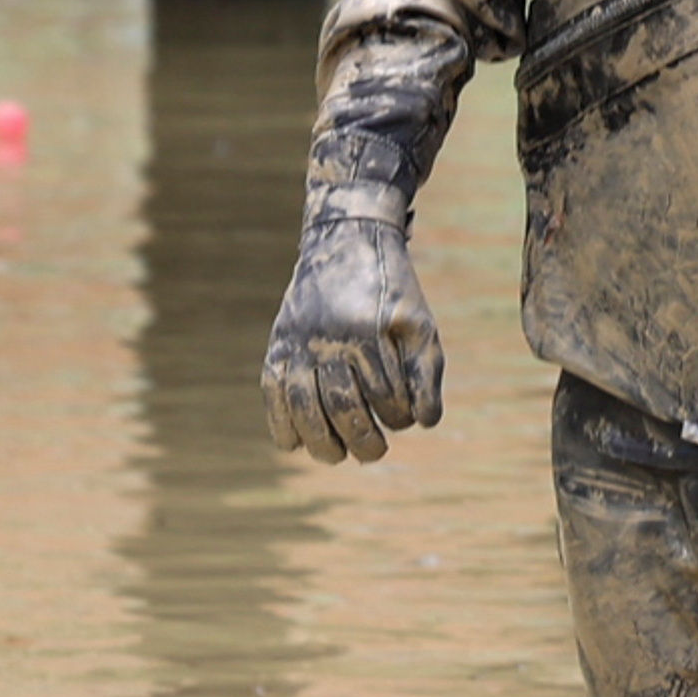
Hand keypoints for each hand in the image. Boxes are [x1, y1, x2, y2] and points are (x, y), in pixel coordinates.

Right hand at [262, 203, 445, 464]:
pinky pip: (271, 389)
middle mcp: (331, 337)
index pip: (386, 394)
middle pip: (342, 405)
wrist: (347, 239)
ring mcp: (299, 340)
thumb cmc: (392, 290)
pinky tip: (292, 444)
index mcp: (371, 332)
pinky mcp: (278, 341)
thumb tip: (425, 424)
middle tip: (373, 454)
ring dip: (318, 440)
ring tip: (335, 456)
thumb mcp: (419, 323)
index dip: (400, 415)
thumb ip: (425, 371)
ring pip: (303, 403)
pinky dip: (279, 420)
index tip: (406, 419)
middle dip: (360, 438)